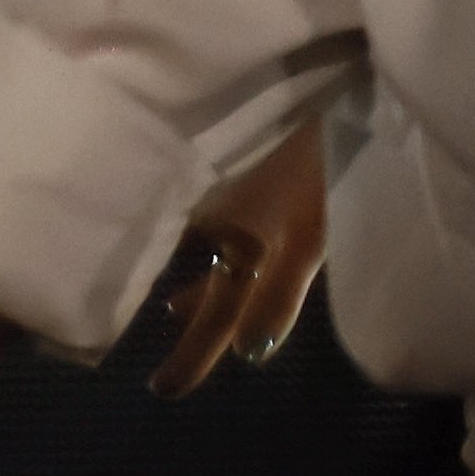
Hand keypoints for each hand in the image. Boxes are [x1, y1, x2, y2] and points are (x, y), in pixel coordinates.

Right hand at [149, 97, 332, 398]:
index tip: (164, 392)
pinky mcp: (205, 173)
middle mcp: (209, 225)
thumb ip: (279, 295)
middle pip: (197, 283)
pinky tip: (187, 245)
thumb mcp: (310, 235)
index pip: (215, 313)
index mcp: (237, 244)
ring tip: (168, 305)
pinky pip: (187, 220)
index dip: (193, 356)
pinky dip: (187, 242)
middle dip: (188, 323)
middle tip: (161, 360)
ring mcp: (204, 197)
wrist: (300, 83)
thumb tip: (251, 354)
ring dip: (186, 281)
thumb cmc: (313, 165)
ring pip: (190, 251)